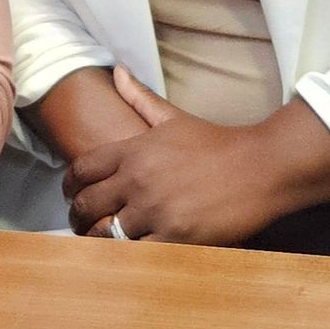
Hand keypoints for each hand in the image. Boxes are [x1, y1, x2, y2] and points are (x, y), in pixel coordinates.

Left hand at [62, 68, 300, 245]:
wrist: (260, 167)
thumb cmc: (216, 143)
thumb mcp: (173, 117)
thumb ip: (140, 98)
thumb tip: (117, 72)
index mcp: (134, 150)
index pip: (82, 169)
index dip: (70, 185)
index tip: (71, 194)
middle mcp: (138, 179)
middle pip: (87, 204)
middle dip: (78, 217)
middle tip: (81, 224)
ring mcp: (155, 209)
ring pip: (106, 233)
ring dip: (100, 240)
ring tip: (102, 244)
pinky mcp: (175, 236)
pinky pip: (137, 253)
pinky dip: (129, 257)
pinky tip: (130, 255)